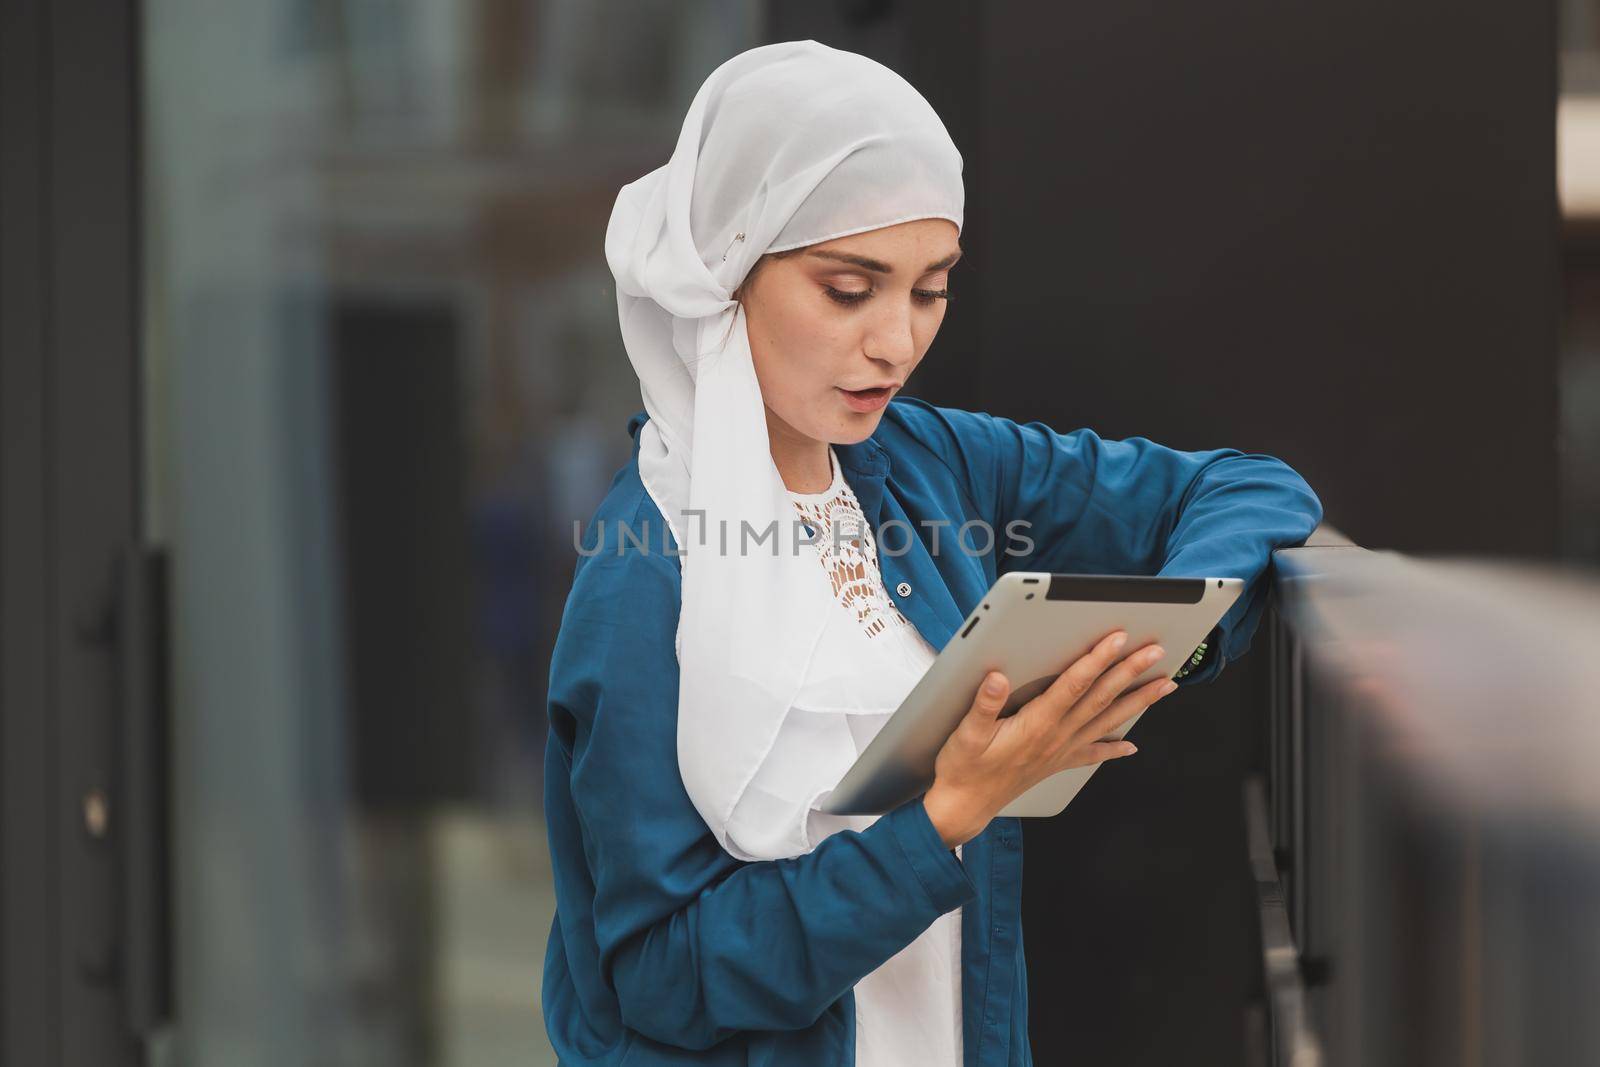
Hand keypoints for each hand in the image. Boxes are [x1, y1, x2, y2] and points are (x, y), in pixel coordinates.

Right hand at [921, 629, 1178, 847]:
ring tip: (1165, 686)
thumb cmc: (964, 770)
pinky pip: (1093, 754)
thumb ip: (983, 704)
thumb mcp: (966, 733)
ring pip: (1106, 721)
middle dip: (1130, 672)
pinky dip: (1114, 749)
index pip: (1074, 685)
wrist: (965, 806)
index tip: (1118, 639)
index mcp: (1036, 725)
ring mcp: (1060, 751)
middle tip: (1155, 652)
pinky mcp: (1056, 763)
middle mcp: (1056, 737)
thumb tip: (998, 677)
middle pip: (1100, 698)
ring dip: (1137, 702)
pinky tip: (1131, 747)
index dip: (1097, 659)